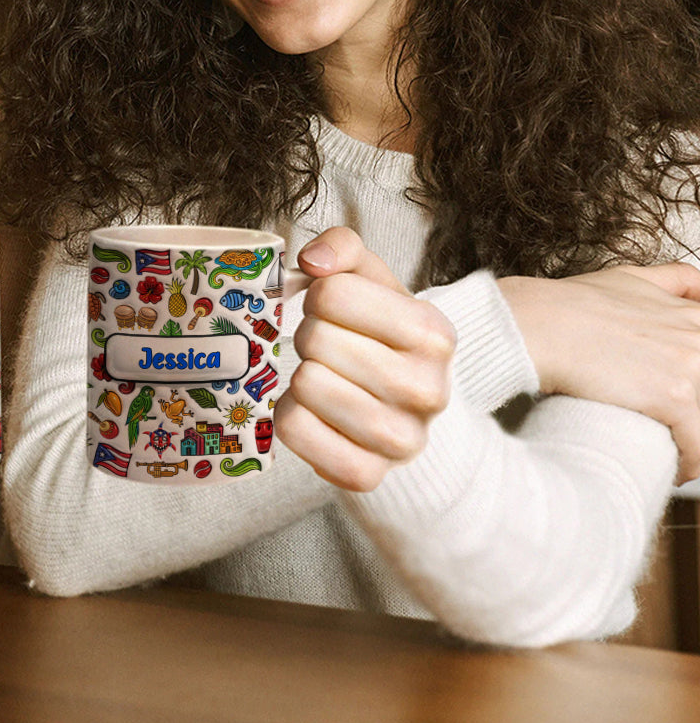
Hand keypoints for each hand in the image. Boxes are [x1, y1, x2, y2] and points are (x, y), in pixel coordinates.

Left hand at [274, 227, 455, 491]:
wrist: (405, 406)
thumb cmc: (379, 333)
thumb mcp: (371, 280)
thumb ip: (343, 247)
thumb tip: (312, 261)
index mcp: (433, 332)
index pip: (331, 293)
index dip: (319, 296)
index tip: (333, 309)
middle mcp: (428, 389)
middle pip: (315, 340)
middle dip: (309, 336)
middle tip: (327, 347)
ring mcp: (402, 440)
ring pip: (305, 385)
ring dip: (300, 375)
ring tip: (323, 376)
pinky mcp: (367, 475)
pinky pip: (294, 430)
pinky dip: (290, 415)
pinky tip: (314, 411)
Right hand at [500, 263, 699, 483]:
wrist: (537, 324)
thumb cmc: (568, 305)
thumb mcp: (626, 278)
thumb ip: (671, 280)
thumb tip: (695, 287)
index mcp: (692, 314)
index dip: (694, 381)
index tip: (685, 399)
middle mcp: (698, 336)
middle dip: (694, 414)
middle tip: (672, 425)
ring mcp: (691, 365)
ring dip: (694, 442)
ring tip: (674, 453)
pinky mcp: (676, 396)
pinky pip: (699, 447)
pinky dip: (689, 464)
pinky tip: (673, 467)